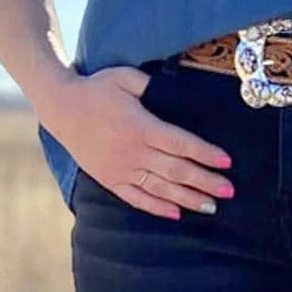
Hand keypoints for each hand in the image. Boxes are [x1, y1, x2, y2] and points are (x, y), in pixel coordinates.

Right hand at [40, 65, 235, 219]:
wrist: (62, 108)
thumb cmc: (97, 88)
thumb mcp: (125, 77)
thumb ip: (151, 85)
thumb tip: (174, 90)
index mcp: (141, 127)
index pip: (181, 144)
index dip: (206, 153)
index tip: (227, 162)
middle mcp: (134, 152)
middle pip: (177, 170)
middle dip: (205, 181)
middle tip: (229, 190)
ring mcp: (121, 169)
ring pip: (161, 188)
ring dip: (188, 198)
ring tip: (211, 207)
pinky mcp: (110, 179)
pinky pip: (137, 198)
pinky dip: (157, 207)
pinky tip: (175, 214)